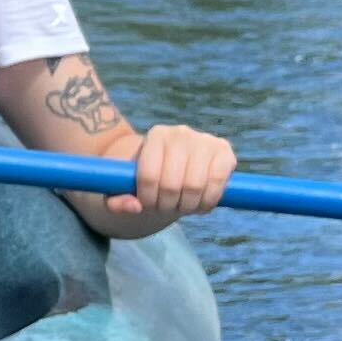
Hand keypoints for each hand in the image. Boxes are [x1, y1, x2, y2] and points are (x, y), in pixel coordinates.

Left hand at [109, 123, 234, 224]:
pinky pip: (217, 185)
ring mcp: (206, 141)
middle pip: (172, 184)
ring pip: (195, 187)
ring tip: (180, 204)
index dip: (146, 198)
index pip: (149, 175)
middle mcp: (181, 133)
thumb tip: (134, 207)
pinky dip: (207, 202)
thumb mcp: (122, 189)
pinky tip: (199, 202)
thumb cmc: (146, 180)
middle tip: (164, 207)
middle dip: (166, 205)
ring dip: (186, 206)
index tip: (146, 204)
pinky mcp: (225, 153)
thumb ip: (116, 200)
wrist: (174, 169)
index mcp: (156, 136)